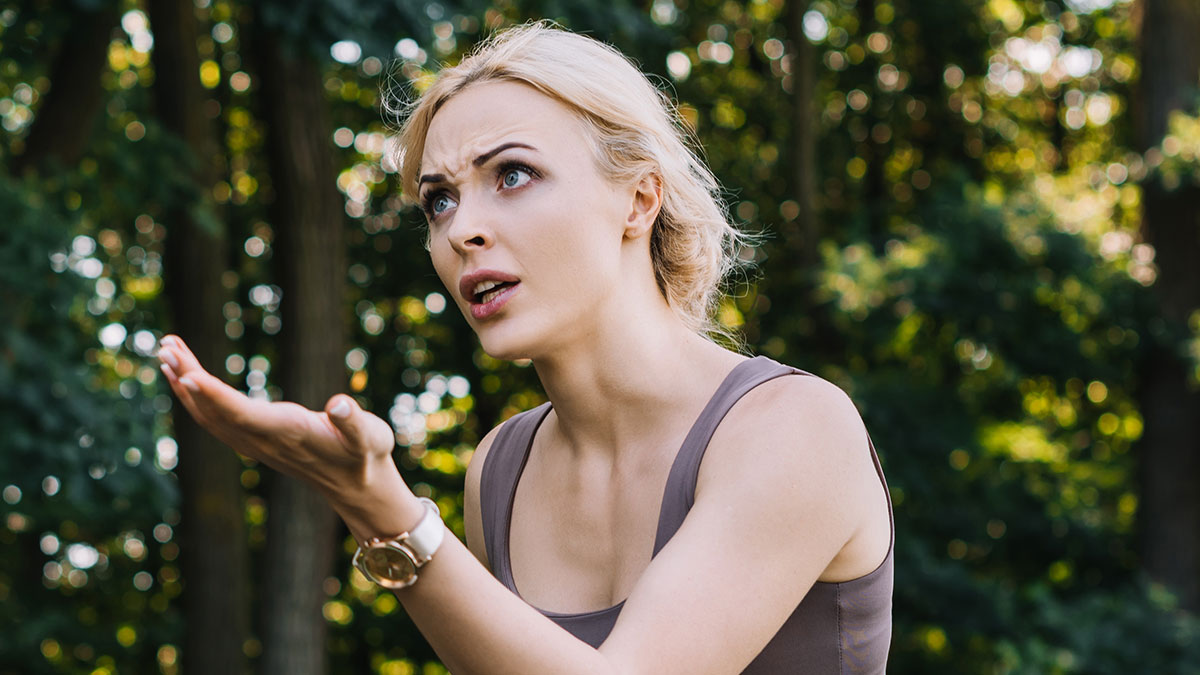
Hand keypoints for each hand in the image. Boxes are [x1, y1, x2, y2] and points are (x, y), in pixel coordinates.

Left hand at [156, 335, 398, 499]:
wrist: (357, 486)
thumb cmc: (366, 455)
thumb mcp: (371, 437)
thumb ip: (354, 421)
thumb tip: (339, 404)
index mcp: (289, 433)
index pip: (242, 414)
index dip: (214, 396)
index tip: (187, 374)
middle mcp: (264, 440)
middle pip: (215, 411)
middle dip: (188, 378)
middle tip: (166, 345)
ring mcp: (254, 442)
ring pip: (208, 415)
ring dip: (185, 384)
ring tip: (167, 350)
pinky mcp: (253, 439)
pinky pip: (214, 418)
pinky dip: (195, 396)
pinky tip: (186, 377)